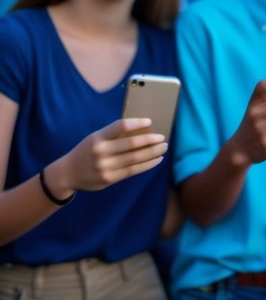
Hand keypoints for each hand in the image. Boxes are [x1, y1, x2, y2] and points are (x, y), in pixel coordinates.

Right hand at [51, 117, 167, 195]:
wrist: (67, 174)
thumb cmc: (86, 152)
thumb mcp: (94, 139)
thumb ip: (113, 135)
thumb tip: (141, 129)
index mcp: (97, 138)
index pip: (120, 126)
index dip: (137, 123)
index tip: (150, 121)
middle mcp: (100, 151)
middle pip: (131, 144)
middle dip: (150, 140)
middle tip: (163, 137)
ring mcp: (105, 166)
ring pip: (135, 158)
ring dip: (153, 152)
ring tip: (163, 147)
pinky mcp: (109, 178)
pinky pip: (133, 170)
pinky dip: (148, 164)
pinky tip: (157, 159)